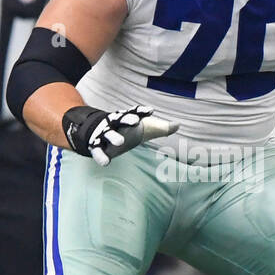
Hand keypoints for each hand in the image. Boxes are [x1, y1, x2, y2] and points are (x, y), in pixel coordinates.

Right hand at [63, 104, 178, 166]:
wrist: (100, 131)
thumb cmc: (128, 130)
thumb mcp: (146, 128)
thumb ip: (161, 128)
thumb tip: (178, 125)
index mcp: (127, 118)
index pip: (135, 113)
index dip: (142, 112)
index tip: (151, 111)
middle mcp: (115, 124)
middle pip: (120, 119)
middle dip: (127, 119)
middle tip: (135, 121)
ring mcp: (104, 134)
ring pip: (108, 134)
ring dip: (113, 137)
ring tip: (120, 142)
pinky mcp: (96, 145)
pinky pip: (97, 150)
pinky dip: (100, 156)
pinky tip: (106, 162)